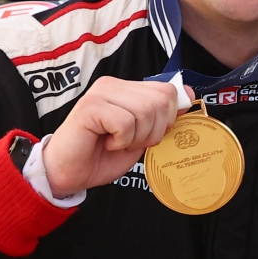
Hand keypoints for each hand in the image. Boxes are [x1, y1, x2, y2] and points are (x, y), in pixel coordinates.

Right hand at [41, 76, 190, 195]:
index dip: (168, 118)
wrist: (69, 173)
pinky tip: (105, 142)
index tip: (148, 134)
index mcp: (127, 88)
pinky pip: (125, 122)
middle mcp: (113, 85)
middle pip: (161, 101)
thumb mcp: (142, 136)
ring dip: (136, 137)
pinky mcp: (90, 107)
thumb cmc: (102, 156)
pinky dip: (121, 140)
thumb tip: (189, 97)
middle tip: (129, 141)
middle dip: (153, 130)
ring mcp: (100, 93)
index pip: (168, 90)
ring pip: (145, 111)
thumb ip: (162, 117)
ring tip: (116, 142)